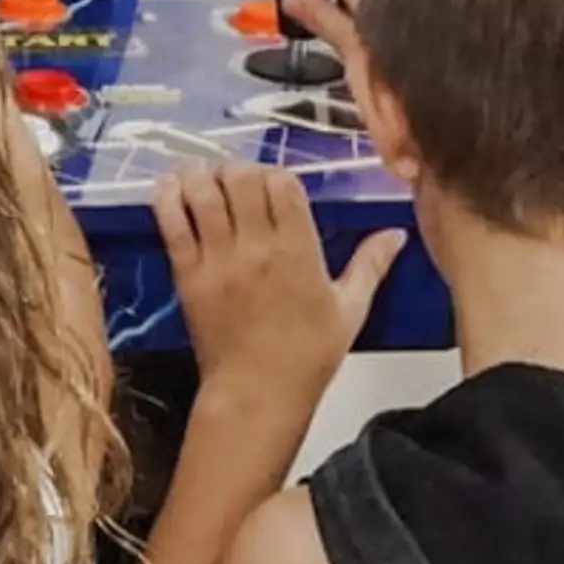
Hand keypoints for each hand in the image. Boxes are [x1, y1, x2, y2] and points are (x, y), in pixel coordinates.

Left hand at [154, 165, 400, 410]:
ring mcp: (218, 260)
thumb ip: (371, 265)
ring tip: (202, 174)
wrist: (258, 395)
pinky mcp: (188, 276)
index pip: (283, 182)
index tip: (274, 184)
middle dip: (238, 169)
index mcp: (298, 250)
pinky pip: (172, 224)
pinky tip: (170, 187)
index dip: (277, 174)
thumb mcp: (349, 310)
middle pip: (241, 178)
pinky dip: (167, 198)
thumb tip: (396, 234)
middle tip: (237, 179)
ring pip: (203, 192)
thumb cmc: (306, 357)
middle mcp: (257, 248)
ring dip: (201, 174)